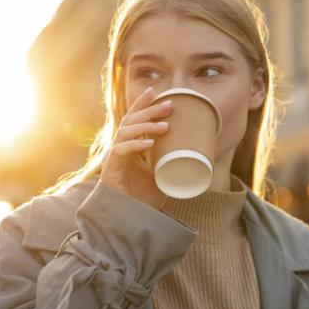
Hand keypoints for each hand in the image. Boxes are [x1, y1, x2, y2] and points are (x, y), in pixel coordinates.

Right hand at [99, 86, 171, 208]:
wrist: (130, 218)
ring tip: (165, 127)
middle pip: (131, 121)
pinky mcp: (111, 170)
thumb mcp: (162, 176)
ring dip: (146, 127)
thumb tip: (197, 157)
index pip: (134, 119)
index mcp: (131, 146)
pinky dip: (135, 146)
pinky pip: (121, 151)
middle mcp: (120, 148)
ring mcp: (114, 158)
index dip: (141, 103)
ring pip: (126, 132)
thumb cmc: (143, 197)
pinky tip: (150, 144)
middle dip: (149, 110)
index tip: (155, 90)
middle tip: (169, 105)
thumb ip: (172, 164)